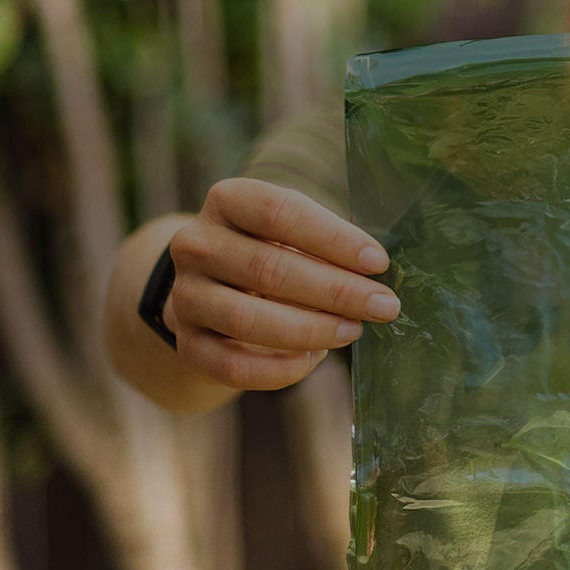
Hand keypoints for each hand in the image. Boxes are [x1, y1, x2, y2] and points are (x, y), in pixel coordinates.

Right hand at [163, 178, 400, 390]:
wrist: (215, 291)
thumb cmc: (273, 252)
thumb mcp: (293, 234)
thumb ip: (327, 245)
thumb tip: (377, 273)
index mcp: (228, 201)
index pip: (278, 212)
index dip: (332, 238)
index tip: (378, 262)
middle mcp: (197, 245)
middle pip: (267, 268)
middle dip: (335, 290)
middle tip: (383, 306)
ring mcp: (186, 296)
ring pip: (246, 319)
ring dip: (310, 329)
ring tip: (353, 331)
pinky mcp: (187, 344)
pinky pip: (232, 365)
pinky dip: (278, 368)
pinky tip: (314, 358)